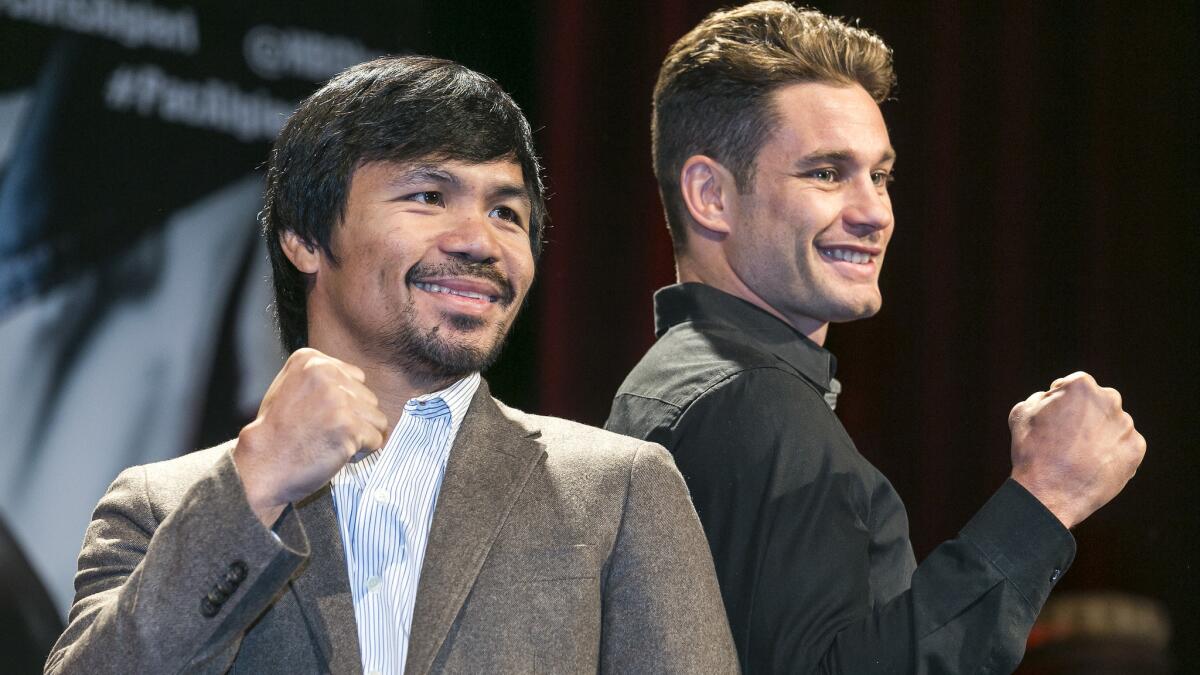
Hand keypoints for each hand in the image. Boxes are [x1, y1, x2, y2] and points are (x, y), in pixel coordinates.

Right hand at [233, 348, 388, 525]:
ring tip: (333, 443)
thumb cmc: (277, 432)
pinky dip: (363, 452)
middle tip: (326, 434)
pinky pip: (377, 439)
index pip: (356, 377)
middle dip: (355, 419)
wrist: (262, 465)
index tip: (321, 416)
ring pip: (377, 418)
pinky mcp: (349, 426)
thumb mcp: (291, 387)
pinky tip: (337, 453)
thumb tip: (358, 383)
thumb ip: (323, 379)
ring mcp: (338, 400)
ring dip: (361, 436)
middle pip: (369, 398)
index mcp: (311, 360)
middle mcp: (325, 373)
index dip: (345, 402)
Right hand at [1009, 371, 1145, 528]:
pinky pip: (1124, 446)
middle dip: (1086, 415)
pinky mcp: (1136, 448)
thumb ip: (1041, 398)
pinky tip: (1093, 466)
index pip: (1074, 385)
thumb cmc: (1032, 451)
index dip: (1061, 402)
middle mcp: (1109, 399)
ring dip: (1100, 434)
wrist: (1050, 493)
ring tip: (1079, 457)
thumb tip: (1052, 398)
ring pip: (1113, 424)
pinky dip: (1112, 453)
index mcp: (1081, 385)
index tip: (1054, 419)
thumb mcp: (1022, 413)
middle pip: (1098, 402)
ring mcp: (1126, 425)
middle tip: (1068, 438)